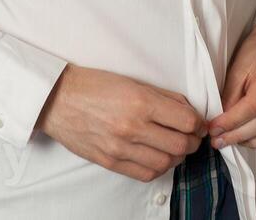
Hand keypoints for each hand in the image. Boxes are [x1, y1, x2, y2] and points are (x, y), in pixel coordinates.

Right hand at [36, 64, 207, 181]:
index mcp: (140, 101)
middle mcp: (132, 127)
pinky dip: (158, 168)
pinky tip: (157, 157)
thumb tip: (189, 111)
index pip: (186, 121)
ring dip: (177, 157)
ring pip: (166, 163)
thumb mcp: (131, 81)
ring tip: (173, 147)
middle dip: (192, 141)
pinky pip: (145, 174)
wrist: (57, 99)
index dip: (198, 123)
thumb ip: (163, 97)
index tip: (197, 122)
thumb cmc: (92, 85)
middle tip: (190, 136)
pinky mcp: (110, 162)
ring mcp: (120, 148)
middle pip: (180, 145)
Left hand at [207, 14, 255, 149]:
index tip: (215, 129)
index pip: (255, 105)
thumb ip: (230, 95)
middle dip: (239, 135)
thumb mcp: (238, 65)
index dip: (233, 121)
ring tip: (231, 141)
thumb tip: (222, 123)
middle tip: (219, 140)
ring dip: (251, 142)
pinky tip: (248, 140)